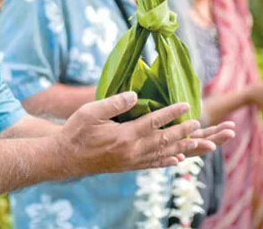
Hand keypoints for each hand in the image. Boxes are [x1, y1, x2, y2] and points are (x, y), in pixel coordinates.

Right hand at [57, 92, 235, 174]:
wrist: (65, 157)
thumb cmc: (76, 131)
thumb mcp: (91, 112)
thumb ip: (115, 103)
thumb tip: (135, 95)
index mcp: (125, 136)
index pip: (154, 122)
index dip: (172, 113)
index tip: (186, 105)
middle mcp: (132, 151)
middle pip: (163, 140)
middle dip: (182, 131)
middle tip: (197, 123)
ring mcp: (131, 161)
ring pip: (162, 154)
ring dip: (180, 147)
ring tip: (195, 141)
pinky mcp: (127, 167)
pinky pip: (152, 165)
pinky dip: (167, 162)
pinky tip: (176, 160)